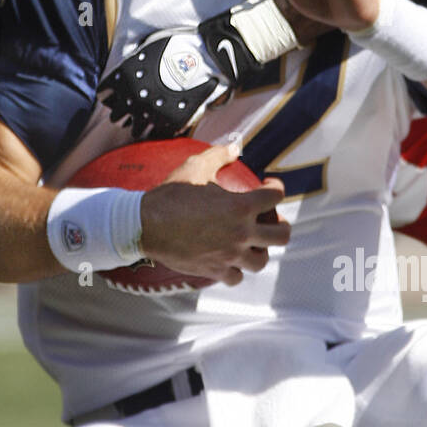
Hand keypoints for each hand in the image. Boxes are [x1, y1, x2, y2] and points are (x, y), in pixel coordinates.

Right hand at [141, 143, 289, 284]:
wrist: (145, 224)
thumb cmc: (170, 195)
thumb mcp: (195, 166)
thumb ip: (218, 155)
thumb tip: (235, 148)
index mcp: (241, 206)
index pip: (276, 196)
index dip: (276, 188)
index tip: (269, 186)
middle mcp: (241, 233)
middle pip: (281, 235)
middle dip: (281, 226)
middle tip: (271, 221)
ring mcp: (229, 254)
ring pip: (261, 261)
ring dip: (260, 251)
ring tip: (252, 244)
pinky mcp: (214, 270)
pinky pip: (236, 278)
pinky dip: (236, 271)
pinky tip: (230, 262)